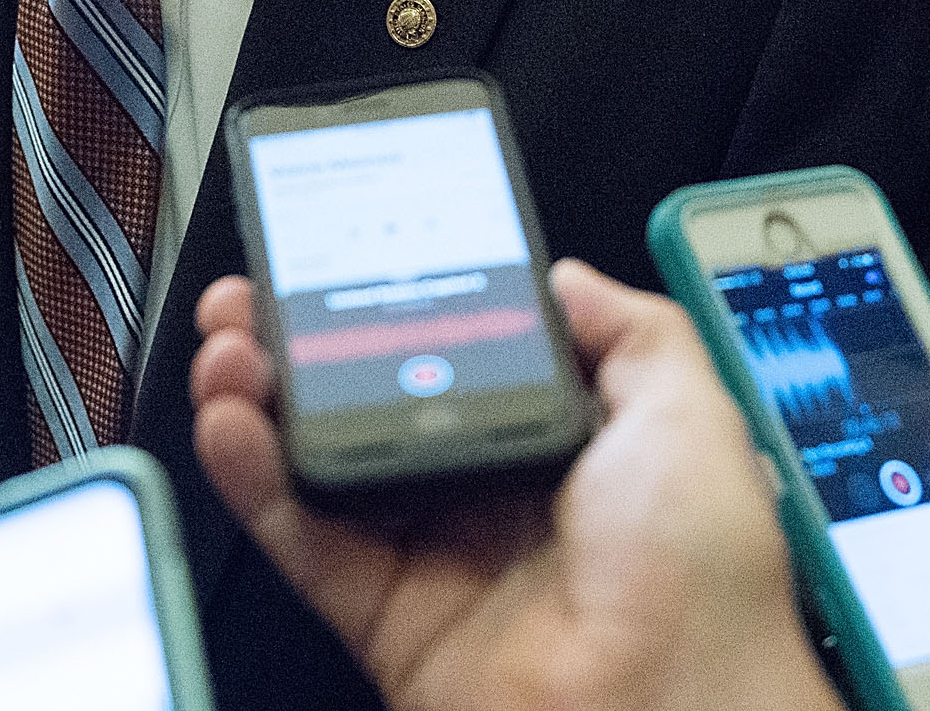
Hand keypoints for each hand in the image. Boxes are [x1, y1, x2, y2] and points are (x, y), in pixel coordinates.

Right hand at [191, 260, 841, 710]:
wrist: (670, 704)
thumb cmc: (701, 573)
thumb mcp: (689, 408)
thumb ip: (632, 331)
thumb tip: (569, 276)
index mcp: (571, 442)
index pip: (463, 353)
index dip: (401, 307)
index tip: (350, 263)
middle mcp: (499, 495)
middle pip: (378, 401)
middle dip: (310, 344)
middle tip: (259, 295)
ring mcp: (440, 556)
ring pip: (327, 463)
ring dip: (265, 397)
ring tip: (228, 344)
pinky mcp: (391, 617)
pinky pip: (307, 539)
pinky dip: (256, 481)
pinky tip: (230, 422)